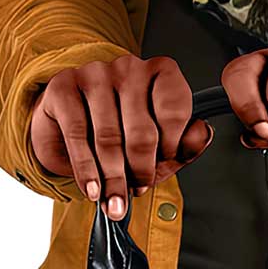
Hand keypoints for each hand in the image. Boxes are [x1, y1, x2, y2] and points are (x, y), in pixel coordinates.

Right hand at [30, 54, 213, 220]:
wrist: (67, 128)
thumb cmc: (119, 136)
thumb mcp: (158, 147)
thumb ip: (185, 145)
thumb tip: (203, 134)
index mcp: (161, 73)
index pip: (174, 111)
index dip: (171, 147)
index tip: (163, 165)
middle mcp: (129, 67)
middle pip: (142, 130)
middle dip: (141, 170)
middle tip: (137, 189)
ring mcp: (95, 73)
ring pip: (109, 137)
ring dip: (113, 178)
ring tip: (114, 201)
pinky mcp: (64, 86)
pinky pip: (78, 135)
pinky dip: (86, 170)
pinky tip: (92, 189)